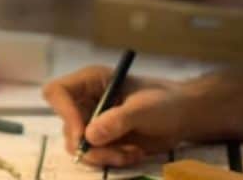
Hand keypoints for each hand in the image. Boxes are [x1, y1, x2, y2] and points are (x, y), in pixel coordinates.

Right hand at [42, 65, 186, 166]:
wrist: (183, 116)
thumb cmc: (165, 101)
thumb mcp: (144, 108)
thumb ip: (118, 119)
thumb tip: (89, 136)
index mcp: (91, 82)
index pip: (58, 93)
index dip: (64, 113)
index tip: (83, 135)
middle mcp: (86, 101)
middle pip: (67, 127)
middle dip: (91, 146)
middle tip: (117, 153)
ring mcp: (92, 123)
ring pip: (80, 147)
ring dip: (105, 156)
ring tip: (132, 153)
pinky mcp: (102, 141)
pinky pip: (95, 157)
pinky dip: (114, 160)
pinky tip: (134, 154)